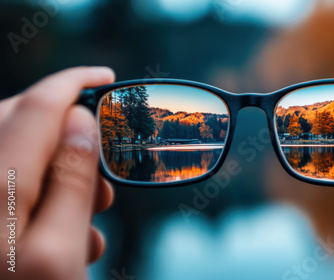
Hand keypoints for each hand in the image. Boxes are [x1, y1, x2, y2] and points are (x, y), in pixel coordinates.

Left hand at [0, 67, 114, 279]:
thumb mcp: (62, 251)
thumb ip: (73, 180)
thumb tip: (81, 124)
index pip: (38, 104)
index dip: (75, 83)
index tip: (107, 77)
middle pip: (25, 124)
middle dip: (73, 137)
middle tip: (108, 171)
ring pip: (22, 156)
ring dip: (66, 175)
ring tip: (96, 214)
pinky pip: (12, 185)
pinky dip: (48, 199)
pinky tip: (73, 238)